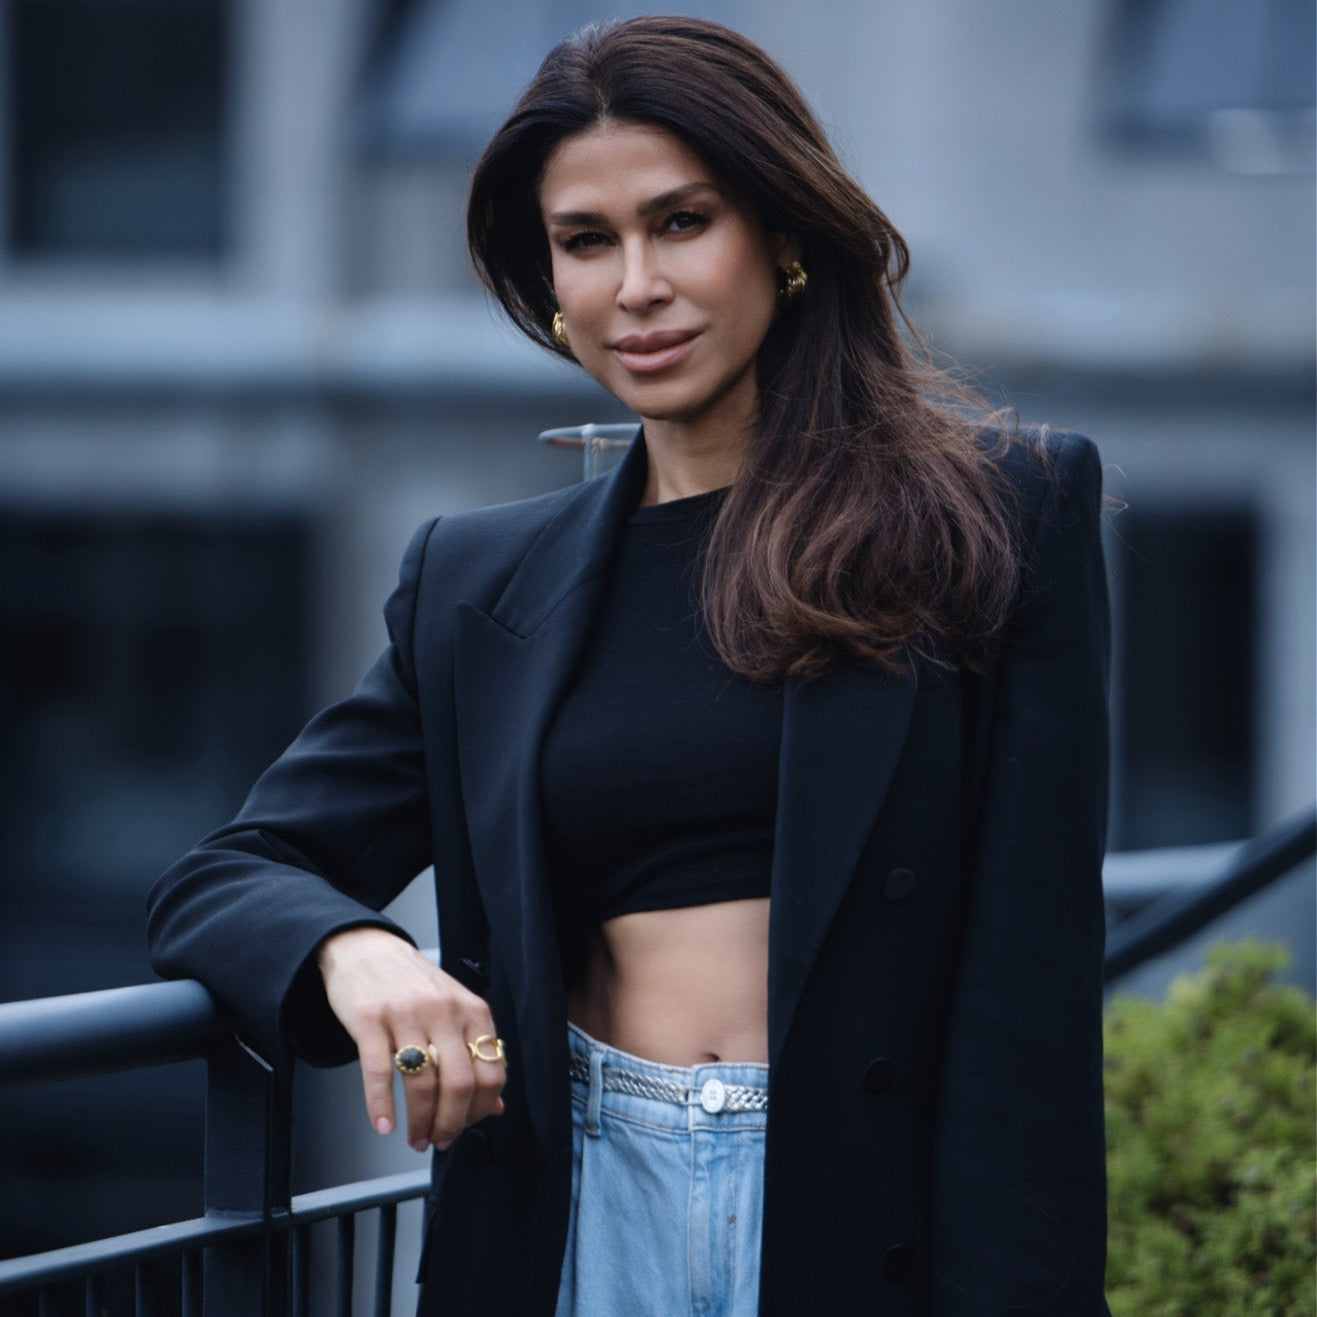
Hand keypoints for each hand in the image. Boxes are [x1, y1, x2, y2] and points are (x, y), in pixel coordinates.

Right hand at [316, 927, 505, 1150]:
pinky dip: (380, 1106)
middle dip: (451, 1124)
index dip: (481, 1109)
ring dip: (420, 1122)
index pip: (492, 1072)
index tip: (468, 1126)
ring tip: (415, 1138)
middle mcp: (444, 1011)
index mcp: (472, 1010)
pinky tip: (383, 1124)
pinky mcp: (370, 1020)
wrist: (366, 948)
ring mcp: (407, 1014)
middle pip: (459, 1084)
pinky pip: (379, 1072)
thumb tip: (495, 1106)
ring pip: (422, 1084)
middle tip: (439, 1140)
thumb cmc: (413, 982)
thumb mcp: (454, 1010)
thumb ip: (476, 1054)